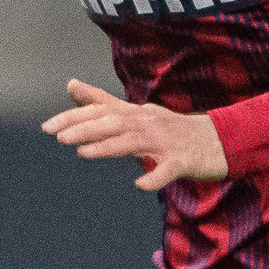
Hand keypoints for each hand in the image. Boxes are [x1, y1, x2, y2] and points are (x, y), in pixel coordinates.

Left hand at [45, 79, 228, 191]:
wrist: (220, 140)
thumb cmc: (173, 130)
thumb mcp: (137, 113)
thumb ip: (103, 101)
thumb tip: (71, 85)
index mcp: (137, 114)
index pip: (101, 110)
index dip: (74, 117)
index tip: (48, 126)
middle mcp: (149, 123)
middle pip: (114, 123)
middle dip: (85, 128)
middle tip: (58, 136)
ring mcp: (167, 142)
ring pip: (134, 142)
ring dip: (108, 146)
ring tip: (83, 153)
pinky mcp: (184, 161)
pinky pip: (167, 169)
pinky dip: (154, 176)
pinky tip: (140, 184)